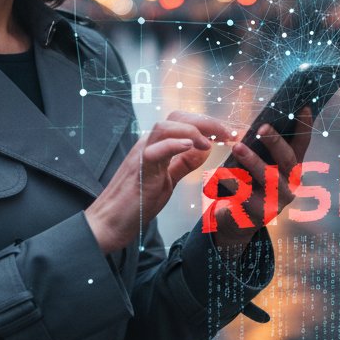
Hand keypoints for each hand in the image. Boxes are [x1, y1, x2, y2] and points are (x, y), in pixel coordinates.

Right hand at [85, 111, 231, 254]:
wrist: (109, 223)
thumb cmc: (135, 204)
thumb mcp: (167, 180)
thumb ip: (183, 164)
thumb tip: (202, 150)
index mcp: (156, 146)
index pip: (183, 122)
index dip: (209, 124)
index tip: (230, 133)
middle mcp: (148, 145)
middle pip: (176, 117)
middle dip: (206, 122)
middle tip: (228, 134)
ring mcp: (141, 155)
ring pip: (165, 127)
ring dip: (192, 130)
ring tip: (210, 143)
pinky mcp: (138, 170)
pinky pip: (154, 149)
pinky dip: (174, 144)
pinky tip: (191, 147)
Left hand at [210, 108, 311, 251]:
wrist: (237, 219)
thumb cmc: (247, 183)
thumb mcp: (256, 163)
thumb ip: (260, 148)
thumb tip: (257, 122)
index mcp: (291, 168)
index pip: (302, 144)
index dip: (304, 126)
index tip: (304, 107)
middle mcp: (290, 183)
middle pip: (287, 160)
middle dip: (275, 142)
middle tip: (262, 126)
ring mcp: (277, 200)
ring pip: (269, 178)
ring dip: (253, 161)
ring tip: (238, 147)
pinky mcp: (260, 214)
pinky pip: (247, 195)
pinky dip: (234, 182)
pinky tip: (222, 173)